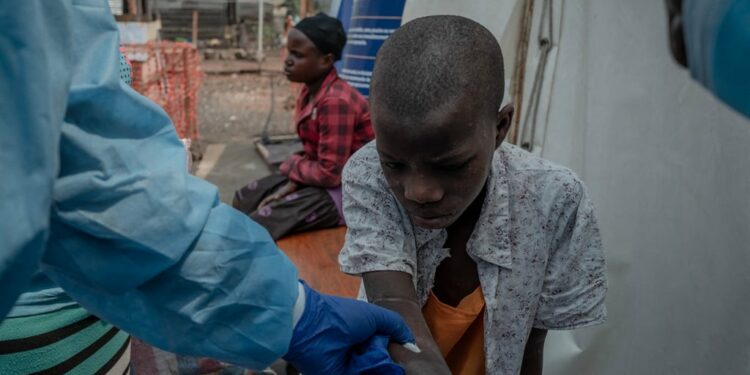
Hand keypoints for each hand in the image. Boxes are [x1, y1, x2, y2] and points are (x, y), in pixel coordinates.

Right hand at [258, 181, 297, 208]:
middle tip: (259, 212)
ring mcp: (277, 196)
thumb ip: (280, 194)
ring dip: (266, 206)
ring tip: (265, 212)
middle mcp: (274, 196)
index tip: (258, 210)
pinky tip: (274, 209)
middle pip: (266, 202)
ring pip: (270, 202)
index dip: (261, 205)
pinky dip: (272, 205)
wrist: (294, 183)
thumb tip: (275, 197)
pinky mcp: (281, 197)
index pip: (265, 200)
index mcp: (274, 195)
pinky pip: (274, 202)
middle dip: (262, 206)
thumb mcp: (285, 192)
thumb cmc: (289, 188)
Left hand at [283, 281, 415, 374]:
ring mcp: (349, 365)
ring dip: (382, 370)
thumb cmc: (342, 317)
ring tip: (396, 371)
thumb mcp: (374, 316)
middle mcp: (356, 350)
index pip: (385, 346)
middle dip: (391, 364)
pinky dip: (369, 374)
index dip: (396, 351)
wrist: (310, 329)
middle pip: (380, 361)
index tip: (409, 356)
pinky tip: (382, 371)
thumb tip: (412, 344)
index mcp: (363, 333)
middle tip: (403, 367)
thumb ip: (395, 326)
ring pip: (371, 370)